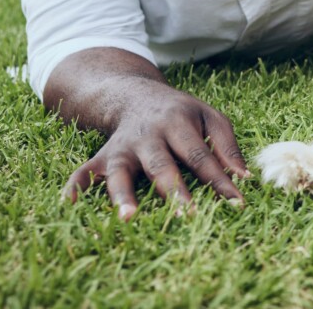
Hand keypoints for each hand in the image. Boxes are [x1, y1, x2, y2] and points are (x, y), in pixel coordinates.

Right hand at [63, 80, 248, 219]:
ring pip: (121, 171)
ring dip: (123, 194)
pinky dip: (75, 186)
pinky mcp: (103, 155)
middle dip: (174, 190)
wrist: (136, 94)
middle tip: (187, 215)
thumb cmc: (181, 113)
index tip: (236, 203)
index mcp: (178, 123)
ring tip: (128, 217)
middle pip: (162, 164)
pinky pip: (84, 171)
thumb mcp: (209, 116)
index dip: (219, 180)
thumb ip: (227, 145)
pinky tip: (68, 206)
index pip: (201, 156)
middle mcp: (149, 135)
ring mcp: (123, 146)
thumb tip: (244, 178)